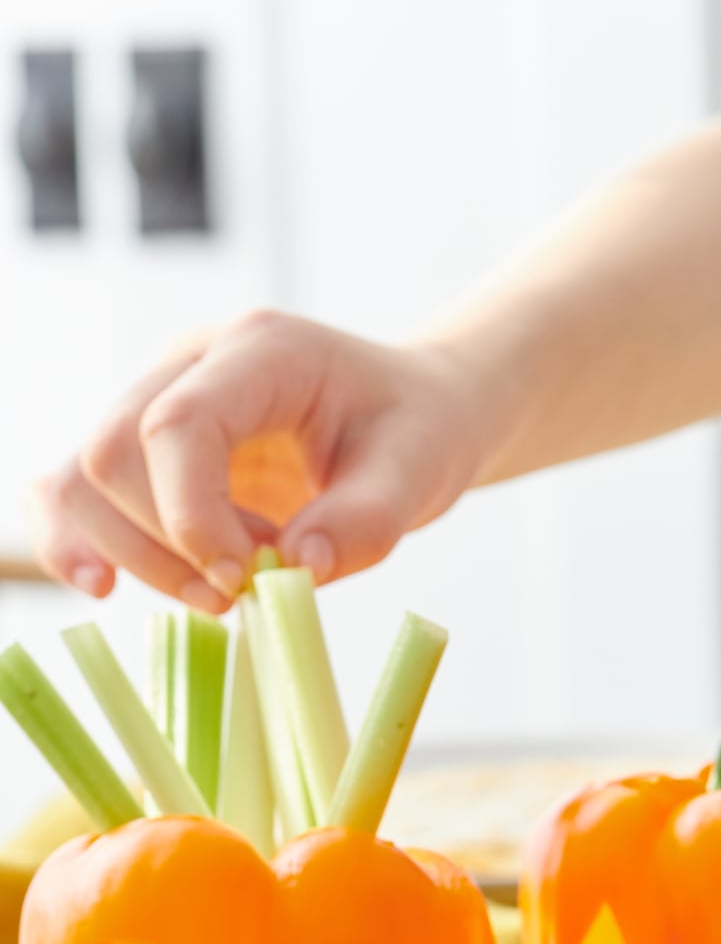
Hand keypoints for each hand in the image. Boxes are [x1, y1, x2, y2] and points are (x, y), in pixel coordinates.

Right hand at [29, 309, 495, 608]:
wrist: (412, 414)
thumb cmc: (416, 431)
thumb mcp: (419, 473)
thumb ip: (366, 522)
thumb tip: (296, 565)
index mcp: (261, 351)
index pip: (177, 424)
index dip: (191, 515)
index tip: (242, 579)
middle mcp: (192, 364)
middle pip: (112, 452)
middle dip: (164, 546)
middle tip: (241, 592)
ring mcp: (158, 400)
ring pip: (81, 478)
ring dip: (134, 557)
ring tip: (220, 589)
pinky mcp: (148, 450)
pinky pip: (77, 492)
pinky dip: (82, 544)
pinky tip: (107, 587)